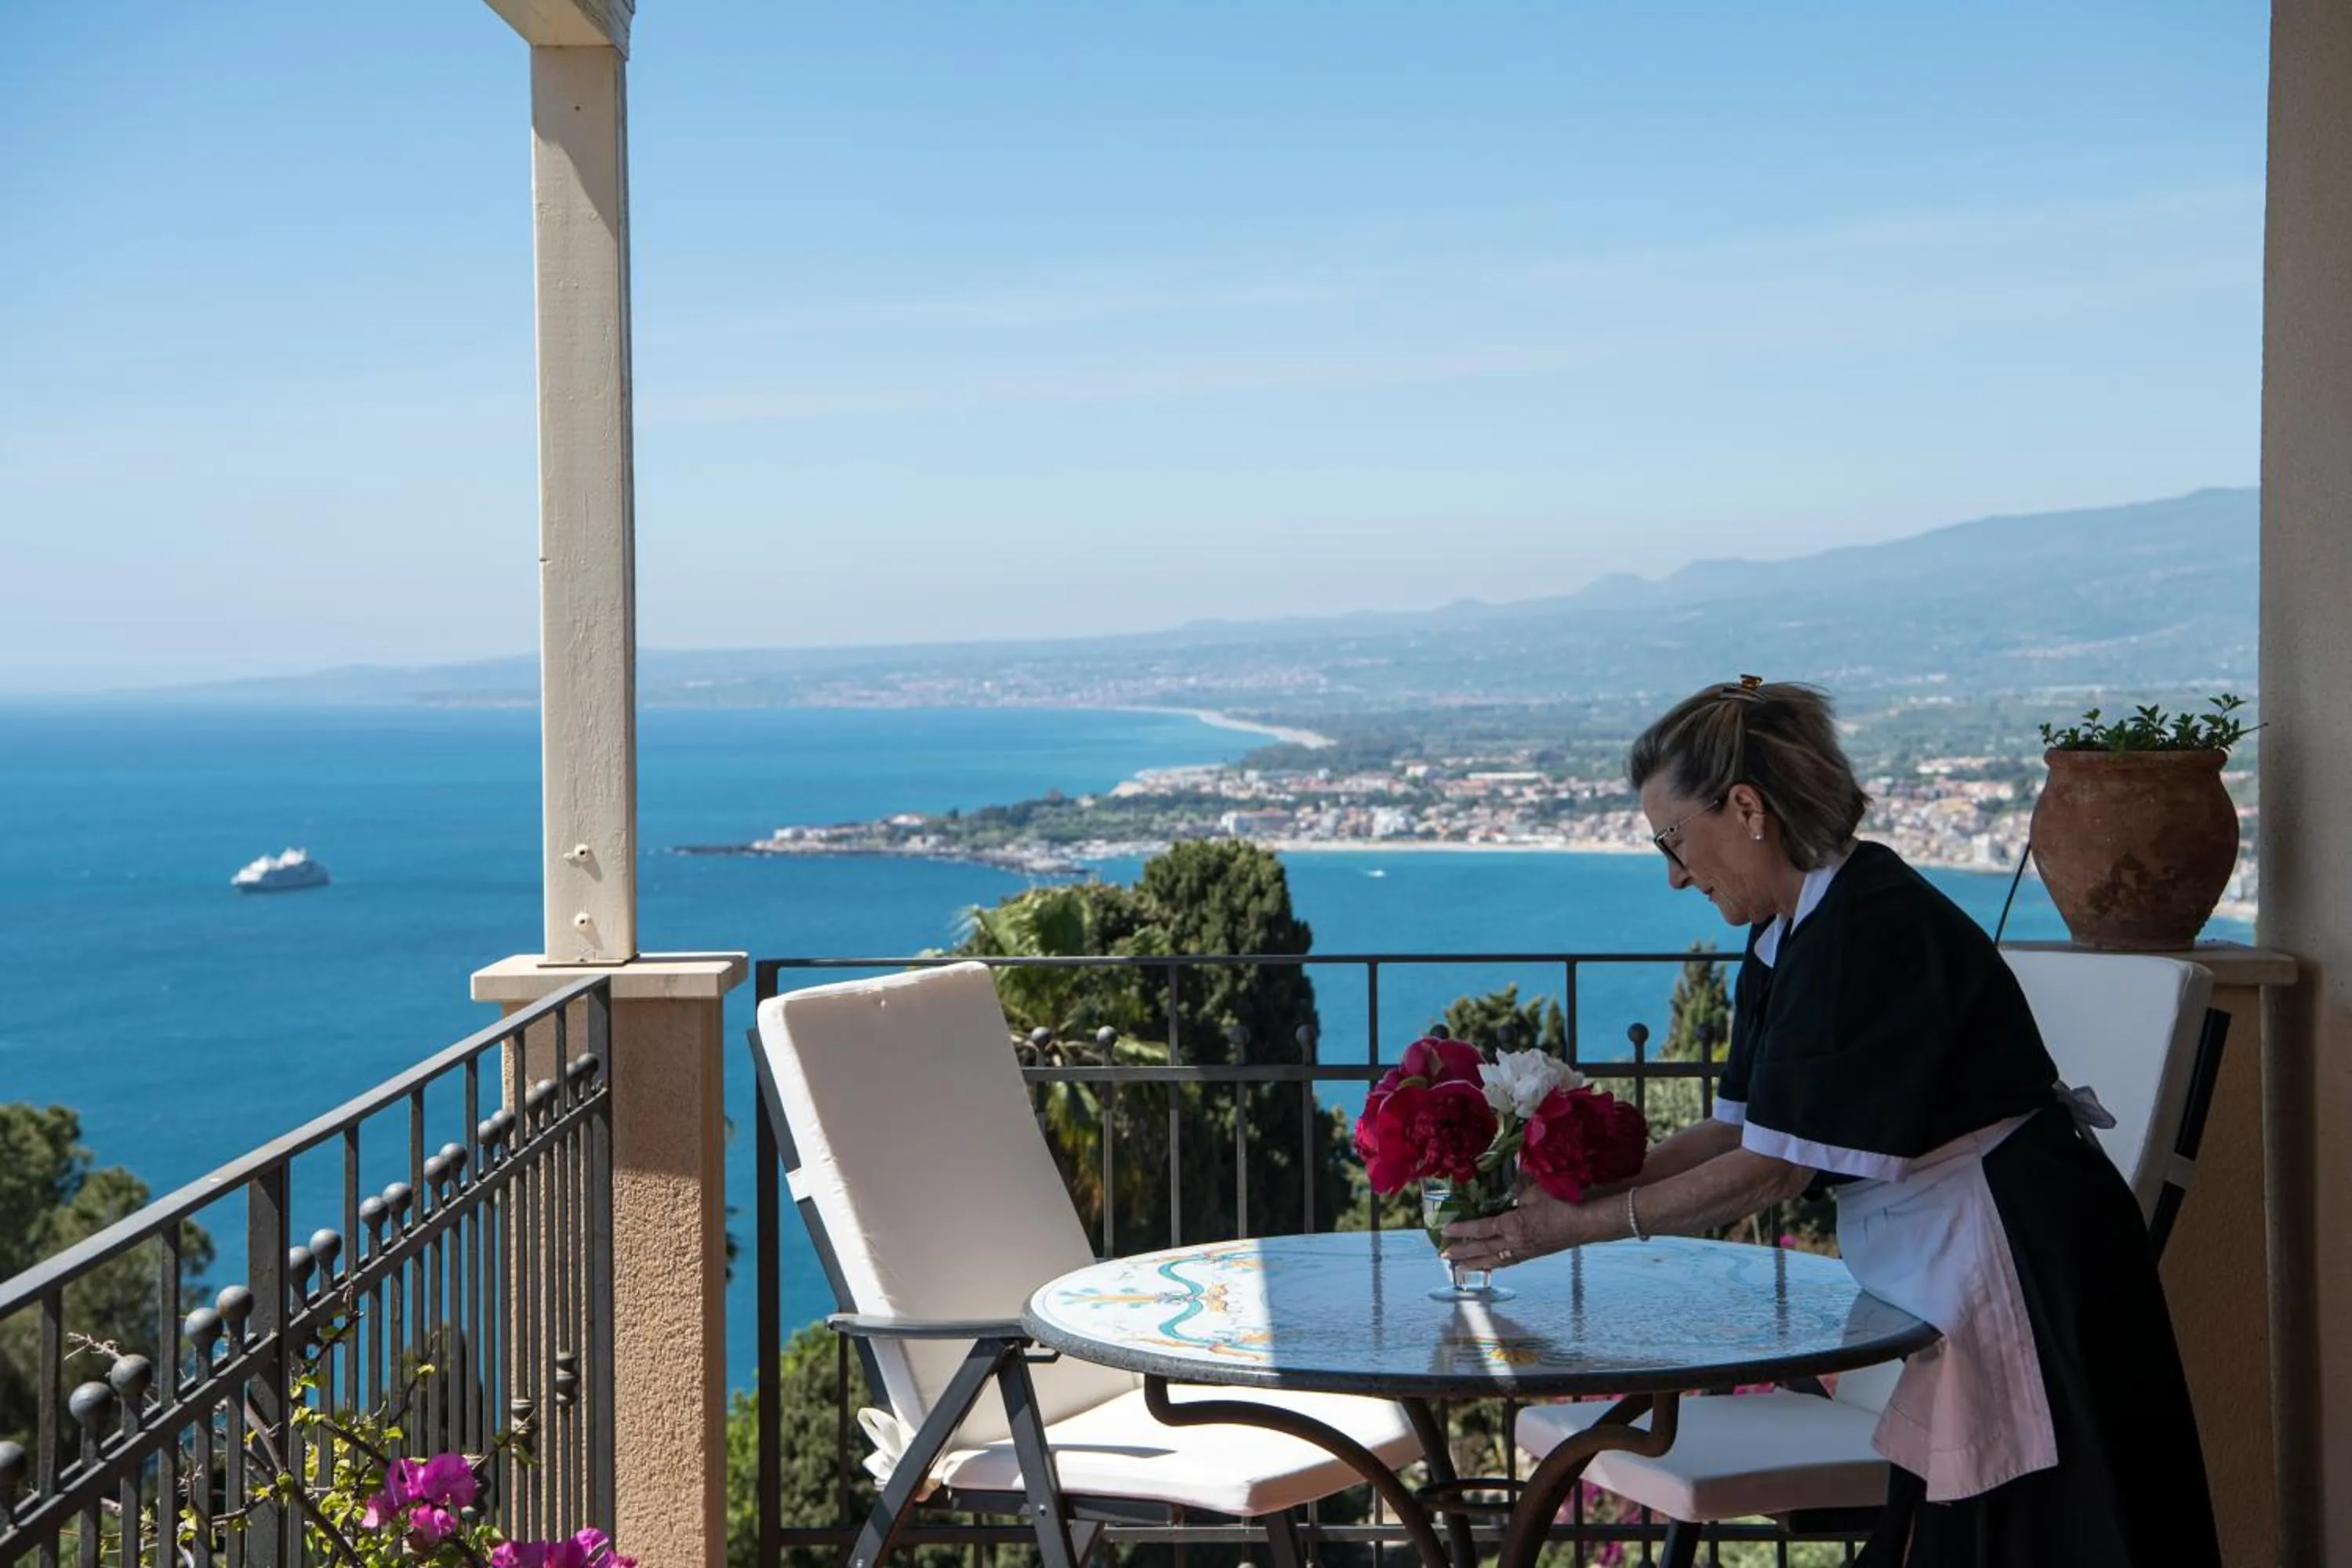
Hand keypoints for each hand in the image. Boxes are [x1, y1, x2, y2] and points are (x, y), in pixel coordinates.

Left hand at [1442, 1188, 1595, 1271]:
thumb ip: (1517, 1186)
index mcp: (1513, 1225)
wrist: (1585, 1223)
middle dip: (1463, 1253)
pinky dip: (1494, 1264)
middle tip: (1445, 1255)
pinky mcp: (1532, 1254)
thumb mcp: (1535, 1190)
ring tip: (1459, 1269)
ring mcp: (1524, 1251)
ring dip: (1475, 1263)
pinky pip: (1508, 1262)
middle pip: (1483, 1249)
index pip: (1482, 1229)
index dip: (1463, 1230)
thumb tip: (1504, 1178)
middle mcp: (1515, 1242)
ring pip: (1494, 1260)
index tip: (1447, 1230)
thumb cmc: (1561, 1204)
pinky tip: (1489, 1265)